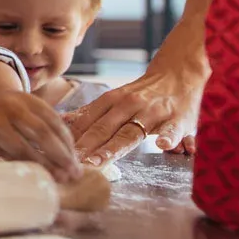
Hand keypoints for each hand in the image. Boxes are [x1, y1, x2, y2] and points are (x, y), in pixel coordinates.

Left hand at [0, 90, 81, 182]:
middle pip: (41, 133)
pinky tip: (72, 151)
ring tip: (76, 167)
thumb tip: (43, 177)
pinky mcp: (38, 99)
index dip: (41, 163)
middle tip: (73, 174)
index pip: (21, 146)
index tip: (57, 178)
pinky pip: (56, 118)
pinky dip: (66, 136)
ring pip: (52, 124)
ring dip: (67, 147)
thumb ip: (15, 157)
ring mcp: (26, 101)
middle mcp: (11, 109)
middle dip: (60, 155)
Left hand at [68, 67, 202, 167]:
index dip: (73, 138)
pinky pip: (173, 129)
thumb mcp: (115, 98)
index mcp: (112, 100)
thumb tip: (63, 120)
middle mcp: (129, 104)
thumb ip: (92, 112)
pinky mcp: (178, 119)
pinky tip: (162, 146)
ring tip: (98, 162)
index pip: (89, 121)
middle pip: (104, 128)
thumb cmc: (143, 93)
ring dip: (113, 148)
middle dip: (86, 147)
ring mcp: (153, 112)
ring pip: (131, 132)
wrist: (178, 74)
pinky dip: (169, 137)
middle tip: (71, 164)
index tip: (60, 154)